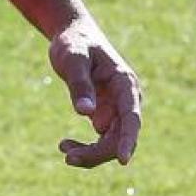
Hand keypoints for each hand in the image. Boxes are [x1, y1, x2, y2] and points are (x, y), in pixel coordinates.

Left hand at [49, 17, 141, 166]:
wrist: (74, 36)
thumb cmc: (74, 43)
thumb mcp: (73, 58)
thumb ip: (80, 84)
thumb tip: (86, 114)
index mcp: (125, 83)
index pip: (131, 117)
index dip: (128, 139)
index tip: (123, 160)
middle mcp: (127, 99)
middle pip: (121, 136)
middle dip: (98, 152)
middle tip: (67, 156)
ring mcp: (118, 109)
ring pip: (112, 142)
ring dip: (91, 153)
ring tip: (63, 149)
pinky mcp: (107, 115)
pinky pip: (102, 140)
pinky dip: (86, 147)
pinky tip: (65, 145)